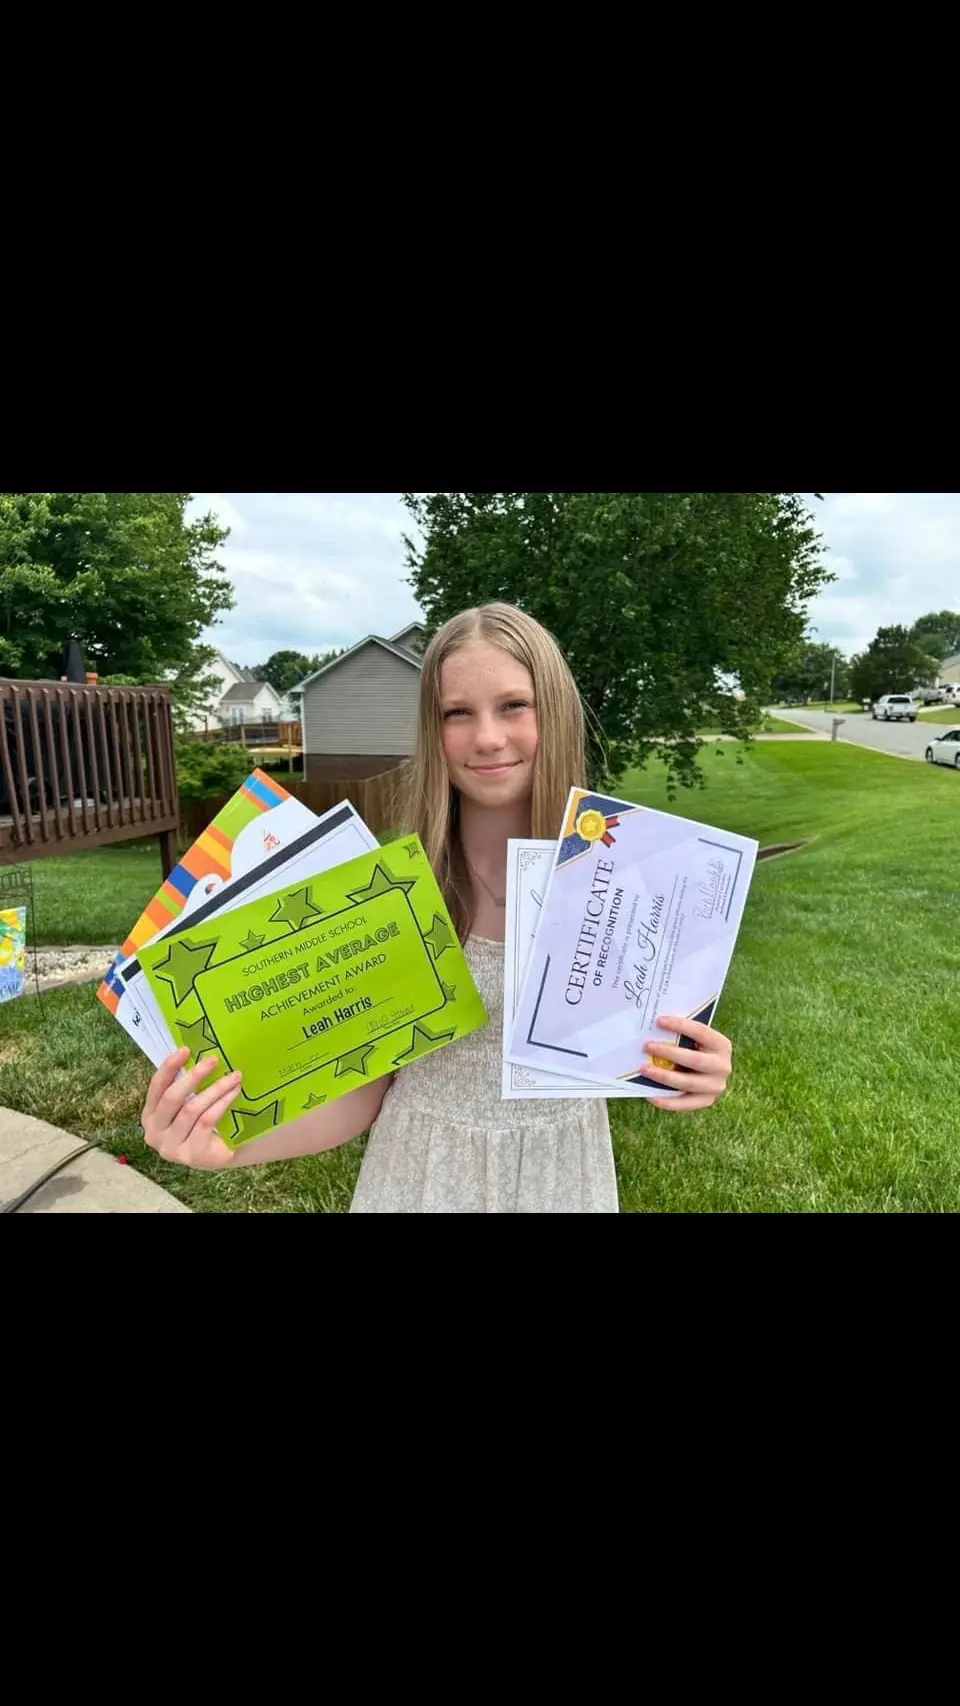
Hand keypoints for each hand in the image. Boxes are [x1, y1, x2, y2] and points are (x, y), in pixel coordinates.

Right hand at [141, 1048, 242, 1167]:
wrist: (218, 1154)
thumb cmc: (200, 1124)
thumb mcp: (186, 1105)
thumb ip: (184, 1087)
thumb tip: (196, 1053)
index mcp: (149, 1117)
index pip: (156, 1088)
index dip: (169, 1067)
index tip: (186, 1049)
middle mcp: (154, 1133)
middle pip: (172, 1098)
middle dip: (193, 1076)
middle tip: (213, 1059)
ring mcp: (171, 1147)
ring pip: (192, 1109)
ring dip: (215, 1089)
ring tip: (233, 1076)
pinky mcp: (191, 1155)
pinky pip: (206, 1122)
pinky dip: (221, 1104)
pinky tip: (234, 1092)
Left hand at [641, 1016, 732, 1113]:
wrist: (708, 1073)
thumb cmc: (695, 1050)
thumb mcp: (694, 1039)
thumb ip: (681, 1035)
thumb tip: (655, 1027)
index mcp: (722, 1045)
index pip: (701, 1032)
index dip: (680, 1026)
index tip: (659, 1021)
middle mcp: (723, 1066)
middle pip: (695, 1060)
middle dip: (669, 1052)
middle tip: (647, 1046)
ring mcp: (715, 1087)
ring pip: (687, 1083)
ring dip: (663, 1076)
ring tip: (644, 1069)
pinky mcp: (706, 1101)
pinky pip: (684, 1104)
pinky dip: (666, 1101)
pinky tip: (650, 1095)